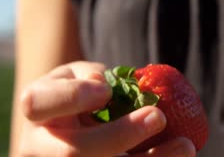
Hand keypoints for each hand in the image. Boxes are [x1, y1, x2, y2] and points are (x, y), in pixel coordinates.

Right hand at [17, 61, 195, 156]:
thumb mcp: (77, 75)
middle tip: (157, 116)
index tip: (106, 90)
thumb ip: (88, 77)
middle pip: (73, 152)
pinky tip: (181, 154)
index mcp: (37, 113)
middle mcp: (42, 148)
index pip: (38, 104)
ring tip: (185, 146)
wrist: (71, 121)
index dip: (73, 97)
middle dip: (119, 136)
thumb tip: (106, 87)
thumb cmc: (78, 92)